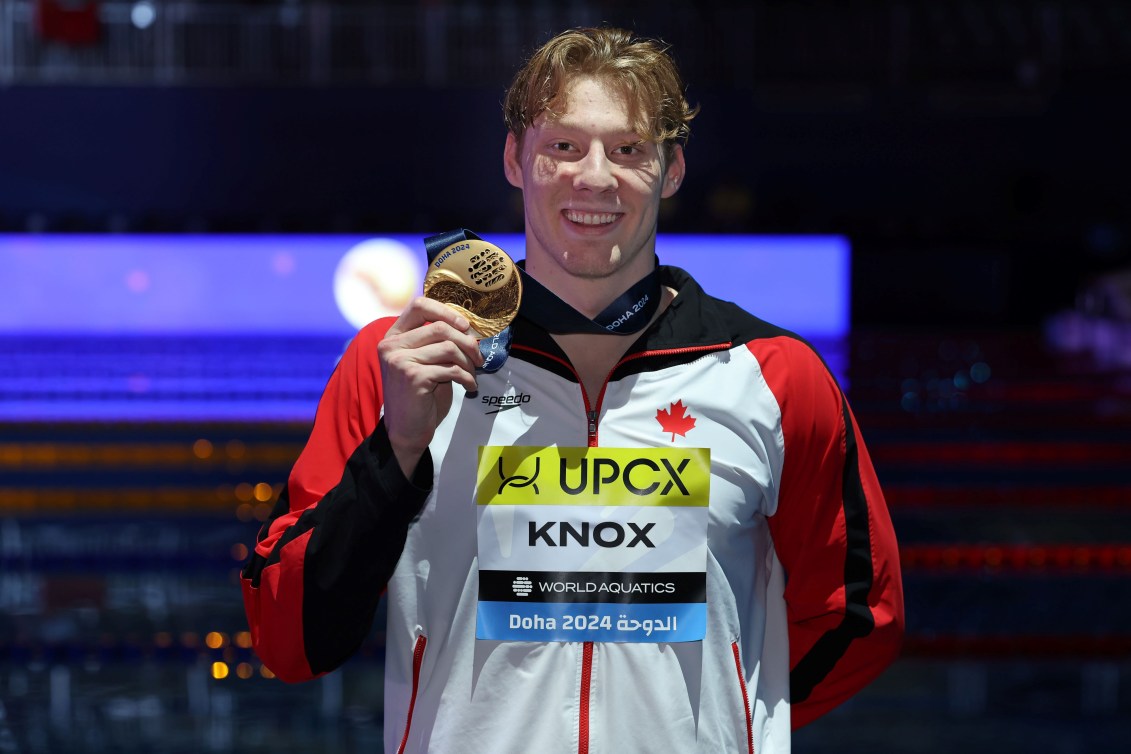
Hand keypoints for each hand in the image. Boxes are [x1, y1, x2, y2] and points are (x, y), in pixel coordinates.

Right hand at [378, 296, 483, 476]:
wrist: (407, 431)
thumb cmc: (420, 397)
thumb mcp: (425, 363)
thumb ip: (436, 343)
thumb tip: (469, 327)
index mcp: (393, 337)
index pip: (419, 305)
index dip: (446, 311)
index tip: (465, 326)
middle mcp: (391, 345)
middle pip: (440, 327)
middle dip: (467, 342)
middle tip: (479, 357)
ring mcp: (399, 360)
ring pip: (448, 347)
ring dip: (468, 362)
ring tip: (472, 375)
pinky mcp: (413, 377)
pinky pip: (451, 368)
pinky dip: (467, 378)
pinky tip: (469, 386)